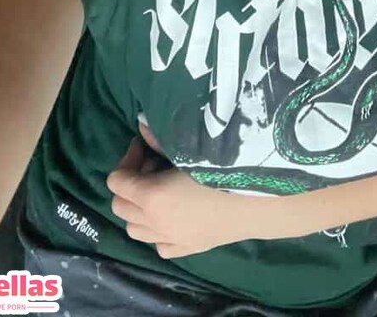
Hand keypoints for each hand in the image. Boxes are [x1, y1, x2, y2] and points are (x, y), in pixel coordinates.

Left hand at [106, 120, 256, 258]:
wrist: (260, 201)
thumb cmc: (226, 168)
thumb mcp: (191, 149)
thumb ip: (161, 140)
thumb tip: (142, 126)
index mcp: (152, 197)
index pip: (116, 181)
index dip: (128, 159)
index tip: (146, 145)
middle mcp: (155, 223)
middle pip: (120, 206)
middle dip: (131, 183)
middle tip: (154, 165)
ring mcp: (170, 240)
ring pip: (134, 229)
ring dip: (140, 208)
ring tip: (162, 190)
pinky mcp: (187, 249)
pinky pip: (158, 244)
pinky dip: (157, 230)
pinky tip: (176, 213)